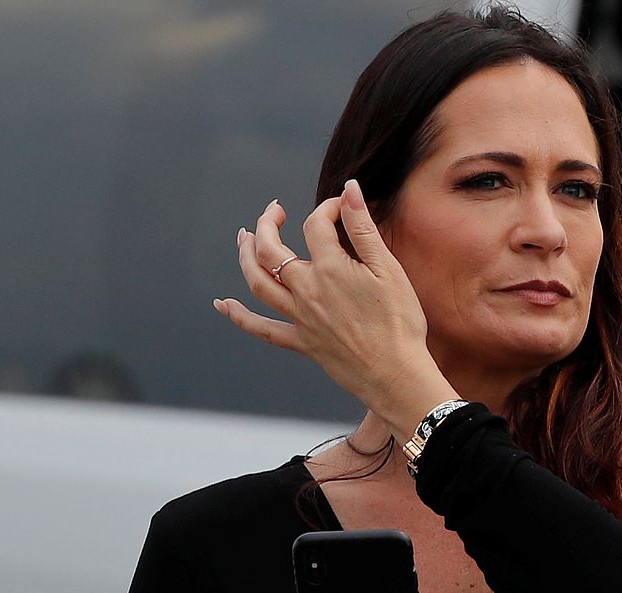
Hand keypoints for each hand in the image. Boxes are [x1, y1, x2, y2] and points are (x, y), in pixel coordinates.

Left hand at [217, 181, 447, 423]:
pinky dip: (239, 316)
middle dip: (267, 224)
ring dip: (244, 257)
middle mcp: (307, 291)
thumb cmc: (399, 322)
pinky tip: (222, 305)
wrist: (395, 374)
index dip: (327, 208)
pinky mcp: (301, 342)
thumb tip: (349, 189)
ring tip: (243, 237)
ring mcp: (300, 318)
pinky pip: (262, 329)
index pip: (315, 224)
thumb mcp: (388, 270)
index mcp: (330, 269)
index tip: (342, 206)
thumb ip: (363, 228)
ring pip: (258, 283)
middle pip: (270, 250)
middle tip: (274, 210)